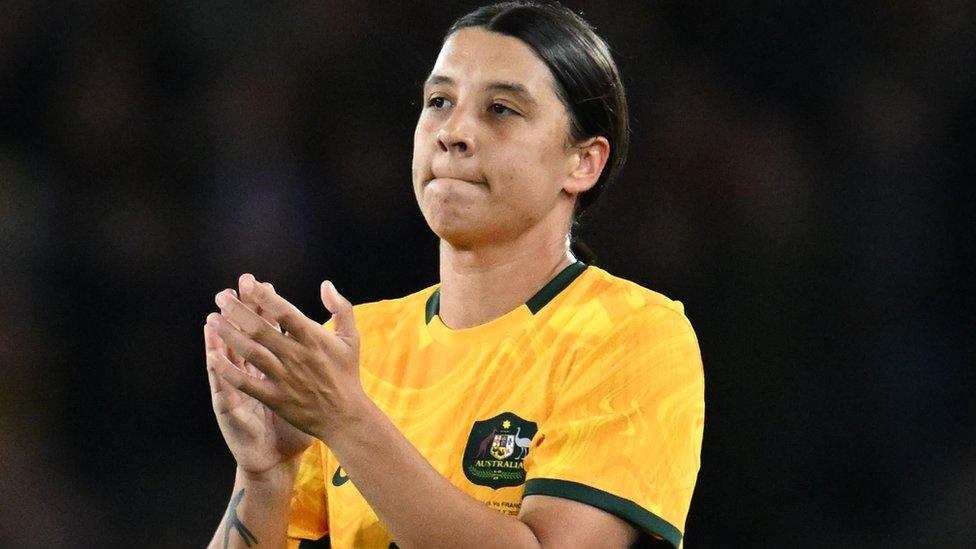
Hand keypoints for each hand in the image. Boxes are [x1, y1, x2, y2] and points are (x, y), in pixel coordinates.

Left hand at [206, 273, 364, 443]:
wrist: (345, 416)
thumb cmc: (346, 374)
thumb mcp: (351, 338)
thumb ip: (341, 308)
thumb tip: (326, 284)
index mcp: (314, 339)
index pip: (285, 311)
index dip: (264, 295)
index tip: (248, 282)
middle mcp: (297, 356)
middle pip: (261, 328)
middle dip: (238, 310)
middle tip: (221, 296)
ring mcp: (285, 378)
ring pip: (251, 352)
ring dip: (229, 334)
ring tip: (213, 319)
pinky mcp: (275, 398)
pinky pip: (246, 382)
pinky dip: (228, 370)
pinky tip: (213, 356)